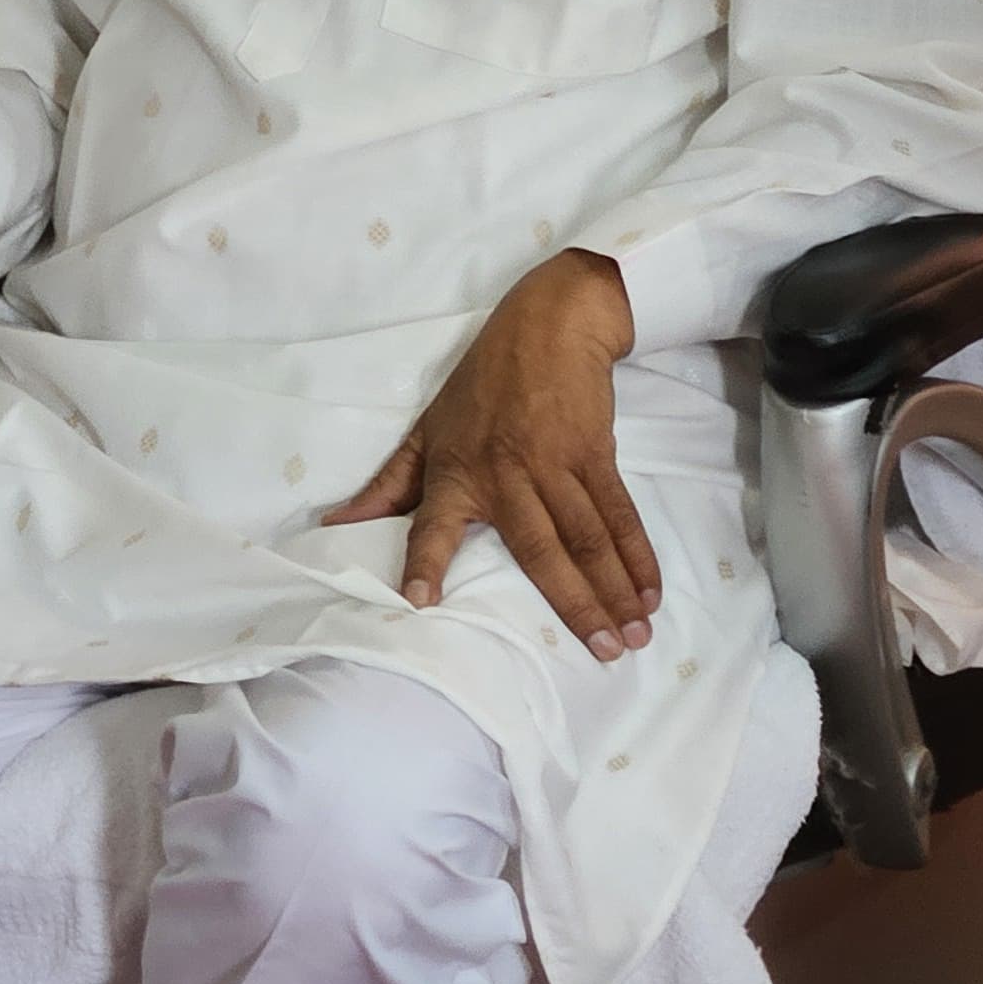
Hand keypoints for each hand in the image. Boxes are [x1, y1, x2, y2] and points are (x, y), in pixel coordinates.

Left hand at [326, 249, 658, 661]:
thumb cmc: (479, 387)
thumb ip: (388, 486)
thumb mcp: (425, 431)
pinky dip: (637, 556)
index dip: (424, 559)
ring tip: (633, 638)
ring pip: (587, 538)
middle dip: (574, 604)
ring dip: (615, 591)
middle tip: (603, 655)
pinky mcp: (594, 453)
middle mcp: (503, 472)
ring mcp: (553, 464)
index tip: (420, 601)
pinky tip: (648, 593)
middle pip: (540, 549)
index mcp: (454, 470)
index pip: (432, 522)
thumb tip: (333, 527)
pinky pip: (618, 513)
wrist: (547, 328)